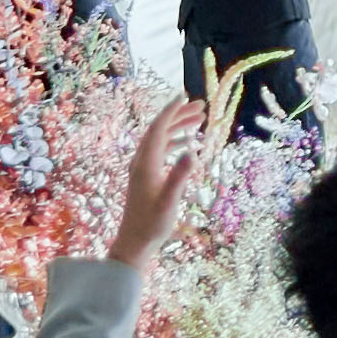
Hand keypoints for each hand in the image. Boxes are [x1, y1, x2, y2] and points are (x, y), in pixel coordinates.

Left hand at [105, 94, 212, 270]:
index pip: (158, 128)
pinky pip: (160, 152)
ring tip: (199, 123)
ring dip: (178, 129)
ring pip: (160, 140)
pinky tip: (188, 148)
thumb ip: (180, 176)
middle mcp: (142, 161)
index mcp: (146, 162)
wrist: (134, 241)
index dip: (172, 110)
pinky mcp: (146, 177)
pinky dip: (174, 144)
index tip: (185, 96)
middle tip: (201, 108)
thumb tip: (193, 151)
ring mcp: (143, 169)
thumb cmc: (153, 223)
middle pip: (159, 130)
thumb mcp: (169, 200)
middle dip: (179, 116)